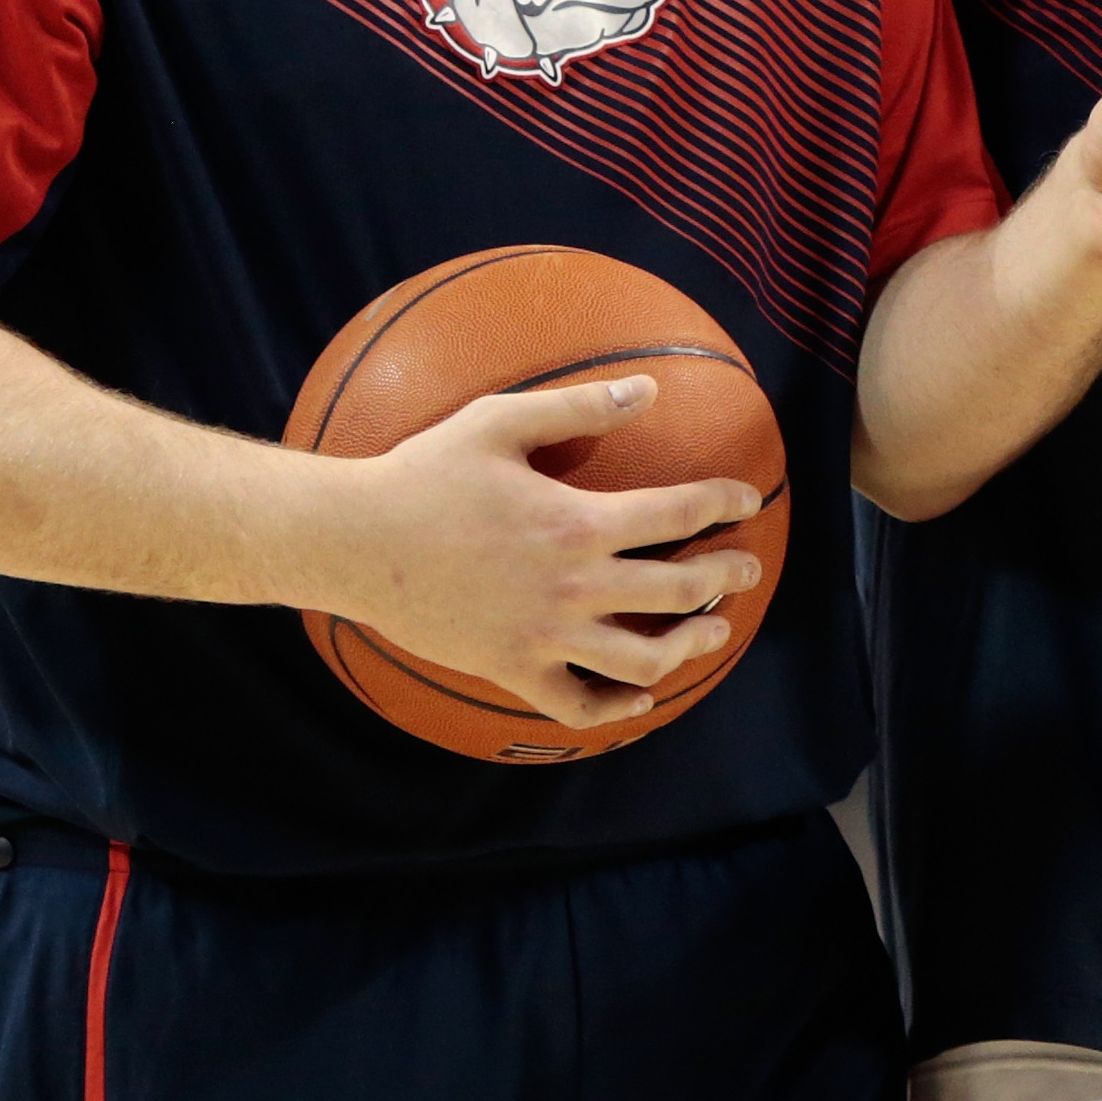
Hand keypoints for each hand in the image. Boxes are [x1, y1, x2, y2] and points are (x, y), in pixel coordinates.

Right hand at [300, 379, 763, 731]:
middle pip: (678, 591)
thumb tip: (649, 390)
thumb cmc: (424, 473)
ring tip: (713, 632)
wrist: (353, 541)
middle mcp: (572, 587)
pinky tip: (640, 699)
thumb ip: (581, 407)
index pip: (679, 514)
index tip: (748, 501)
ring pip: (643, 660)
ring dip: (690, 647)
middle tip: (747, 569)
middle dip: (726, 578)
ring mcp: (544, 637)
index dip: (724, 504)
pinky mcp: (512, 669)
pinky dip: (617, 710)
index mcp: (577, 523)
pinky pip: (577, 706)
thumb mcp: (500, 421)